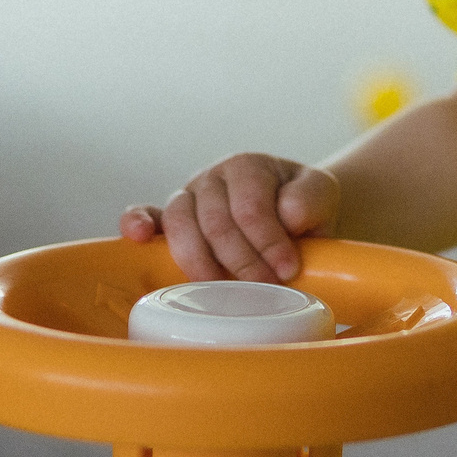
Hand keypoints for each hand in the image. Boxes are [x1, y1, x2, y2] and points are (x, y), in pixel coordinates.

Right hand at [117, 154, 340, 281]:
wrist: (289, 216)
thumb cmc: (301, 208)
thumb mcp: (320, 195)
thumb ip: (310, 198)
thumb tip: (286, 213)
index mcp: (247, 166)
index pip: (250, 206)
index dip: (267, 241)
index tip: (288, 270)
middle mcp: (212, 178)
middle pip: (215, 222)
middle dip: (241, 262)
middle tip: (265, 288)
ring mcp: (188, 198)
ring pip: (180, 224)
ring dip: (201, 262)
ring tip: (222, 290)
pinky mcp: (169, 221)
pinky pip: (145, 216)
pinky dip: (137, 223)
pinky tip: (138, 238)